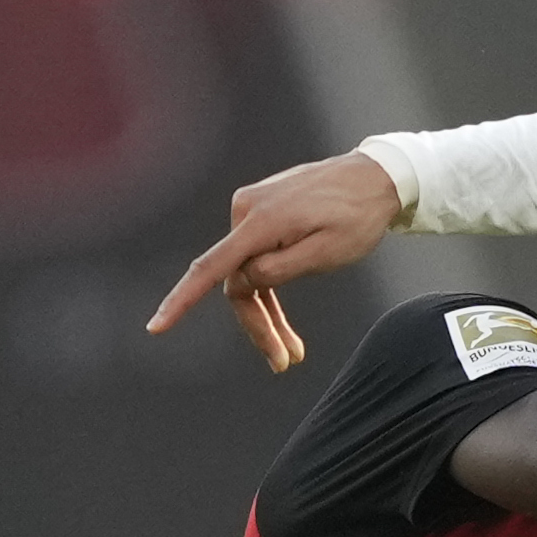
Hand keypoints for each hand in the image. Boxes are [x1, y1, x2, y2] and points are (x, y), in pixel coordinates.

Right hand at [147, 152, 402, 370]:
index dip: (181, 301)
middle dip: (258, 324)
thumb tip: (241, 283)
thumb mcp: (327, 253)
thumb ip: (280, 270)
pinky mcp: (264, 210)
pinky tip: (285, 317)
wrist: (379, 175)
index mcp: (261, 222)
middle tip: (286, 362)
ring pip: (248, 272)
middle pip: (238, 281)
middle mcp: (247, 210)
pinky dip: (269, 285)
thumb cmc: (359, 215)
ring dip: (266, 312)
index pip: (211, 269)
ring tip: (293, 352)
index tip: (156, 327)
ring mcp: (253, 207)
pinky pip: (258, 256)